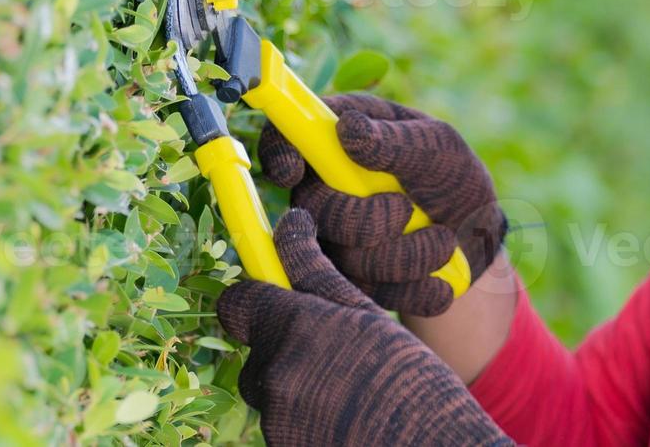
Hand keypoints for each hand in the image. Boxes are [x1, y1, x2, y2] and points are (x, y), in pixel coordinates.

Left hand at [216, 210, 512, 446]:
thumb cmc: (413, 381)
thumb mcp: (370, 318)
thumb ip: (318, 275)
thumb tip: (290, 226)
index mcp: (295, 330)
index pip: (237, 303)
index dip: (255, 297)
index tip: (278, 294)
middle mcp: (274, 377)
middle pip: (258, 351)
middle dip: (288, 348)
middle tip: (340, 355)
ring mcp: (274, 422)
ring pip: (272, 391)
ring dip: (300, 386)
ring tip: (352, 393)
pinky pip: (284, 423)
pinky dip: (308, 418)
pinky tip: (348, 419)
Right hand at [258, 94, 504, 315]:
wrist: (474, 239)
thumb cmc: (451, 176)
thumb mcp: (440, 148)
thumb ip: (397, 141)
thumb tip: (348, 129)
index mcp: (337, 139)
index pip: (283, 140)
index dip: (279, 156)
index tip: (295, 172)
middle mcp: (321, 189)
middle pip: (312, 210)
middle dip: (364, 219)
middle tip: (408, 209)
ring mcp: (330, 239)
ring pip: (344, 259)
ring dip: (404, 255)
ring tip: (444, 242)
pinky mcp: (347, 283)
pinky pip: (365, 296)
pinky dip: (410, 290)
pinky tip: (439, 282)